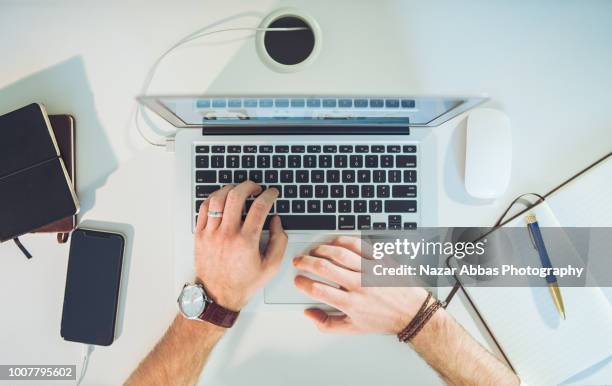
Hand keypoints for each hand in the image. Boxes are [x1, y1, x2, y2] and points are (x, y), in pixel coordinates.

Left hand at [194, 181, 287, 309]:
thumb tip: (277, 221)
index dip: (269, 195)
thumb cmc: (243, 283)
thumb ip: (279, 242)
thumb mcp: (271, 267)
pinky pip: (204, 208)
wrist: (217, 296)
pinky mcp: (200, 235)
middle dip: (249, 186)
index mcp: (246, 242)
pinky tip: (222, 198)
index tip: (272, 193)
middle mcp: (227, 235)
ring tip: (238, 190)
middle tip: (256, 187)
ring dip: (230, 189)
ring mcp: (211, 234)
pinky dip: (213, 198)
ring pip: (218, 199)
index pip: (260, 208)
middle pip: (236, 196)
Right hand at [293, 236, 429, 333]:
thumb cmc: (383, 319)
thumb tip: (309, 313)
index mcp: (351, 303)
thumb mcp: (353, 328)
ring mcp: (370, 270)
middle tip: (299, 261)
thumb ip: (327, 324)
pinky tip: (334, 243)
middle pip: (324, 267)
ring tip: (314, 251)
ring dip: (321, 249)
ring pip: (339, 253)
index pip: (318, 289)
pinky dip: (343, 241)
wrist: (412, 312)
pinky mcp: (380, 259)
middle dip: (305, 262)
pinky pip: (358, 244)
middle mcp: (359, 285)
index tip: (298, 280)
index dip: (302, 283)